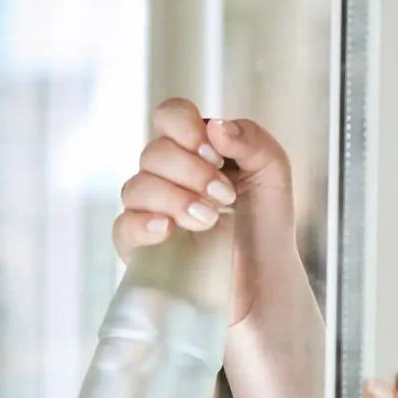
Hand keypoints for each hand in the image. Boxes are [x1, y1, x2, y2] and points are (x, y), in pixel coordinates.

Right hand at [115, 102, 298, 327]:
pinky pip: (123, 226)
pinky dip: (144, 223)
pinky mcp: (139, 246)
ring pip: (137, 186)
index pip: (170, 115)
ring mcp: (149, 209)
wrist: (264, 282)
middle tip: (225, 197)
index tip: (215, 153)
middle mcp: (167, 175)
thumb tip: (214, 125)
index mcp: (196, 150)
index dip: (186, 127)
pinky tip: (169, 229)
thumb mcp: (274, 173)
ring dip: (177, 198)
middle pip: (154, 151)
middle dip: (193, 171)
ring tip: (210, 220)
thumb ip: (252, 139)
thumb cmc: (266, 226)